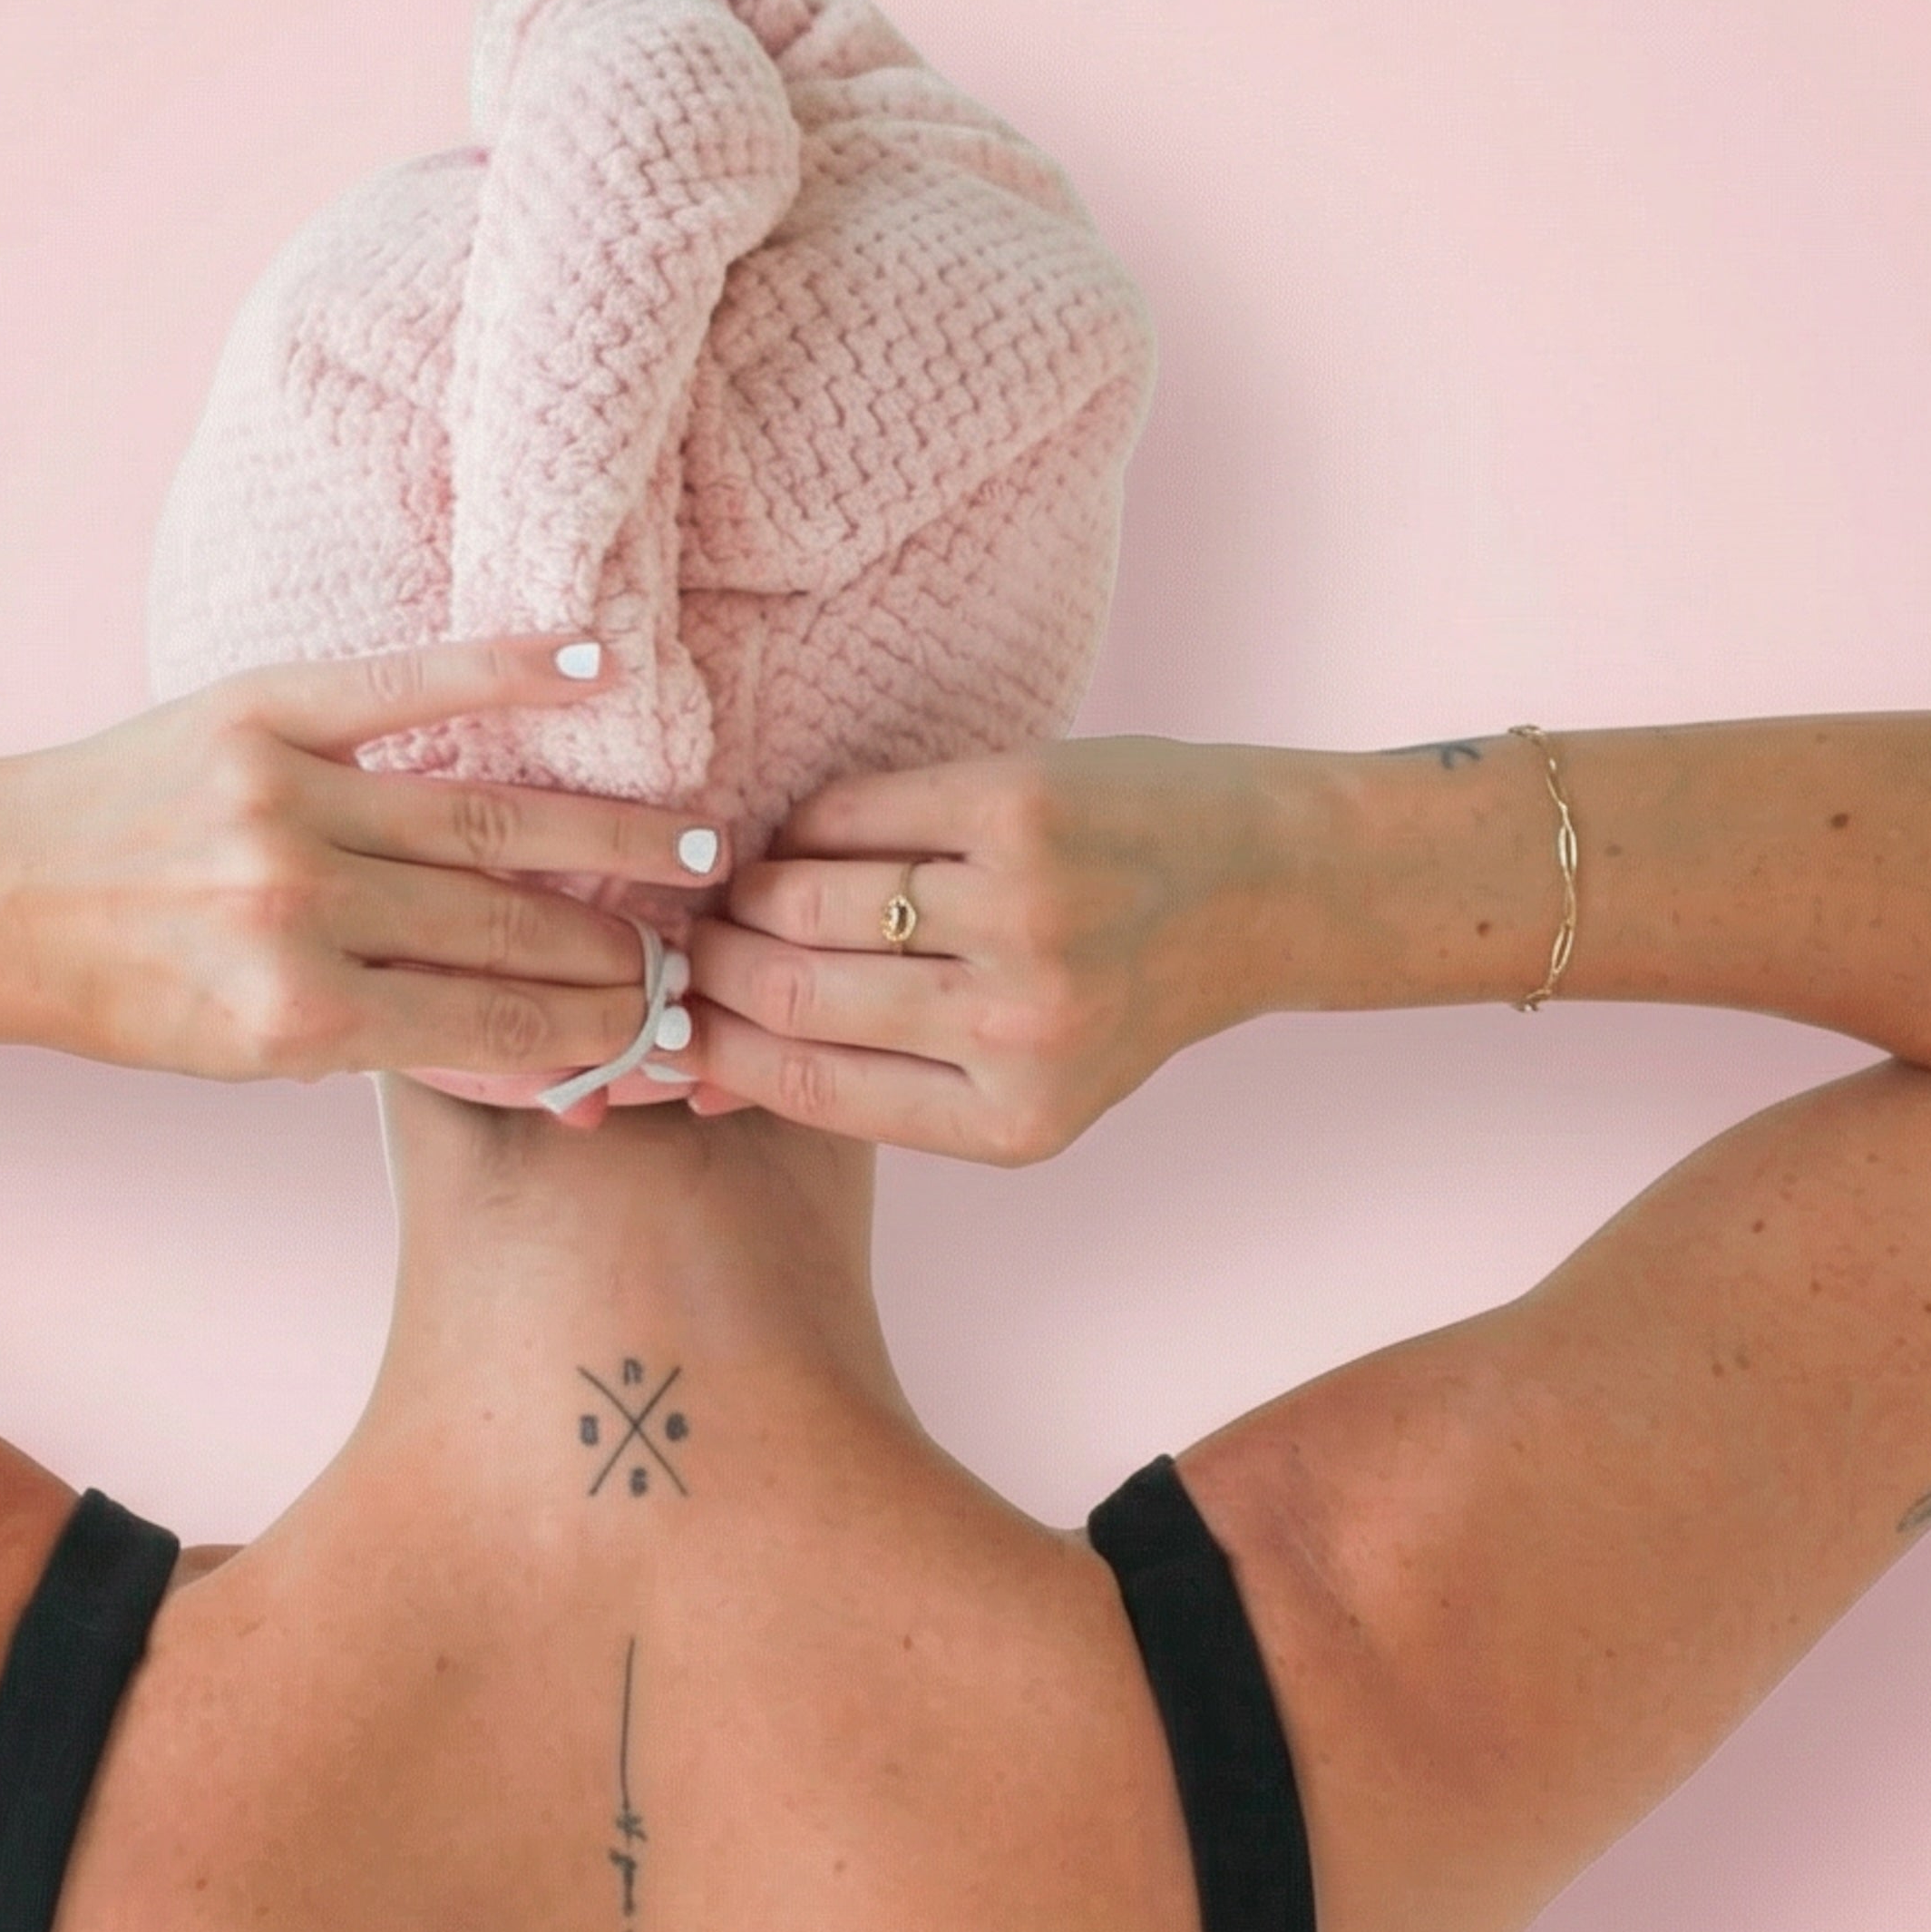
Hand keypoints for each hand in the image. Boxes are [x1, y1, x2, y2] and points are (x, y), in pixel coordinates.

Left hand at [0, 638, 728, 1088]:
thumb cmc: (118, 990)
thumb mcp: (246, 1061)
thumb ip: (391, 1049)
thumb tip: (553, 1065)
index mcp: (293, 1018)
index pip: (494, 1023)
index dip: (597, 1028)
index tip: (667, 1023)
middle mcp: (296, 910)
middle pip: (509, 926)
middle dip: (619, 945)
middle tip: (701, 943)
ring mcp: (283, 802)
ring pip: (490, 822)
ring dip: (611, 837)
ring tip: (695, 848)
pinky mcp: (260, 712)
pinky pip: (409, 682)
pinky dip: (511, 668)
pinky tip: (599, 664)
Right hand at [673, 738, 1303, 1160]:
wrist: (1262, 883)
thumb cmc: (1117, 983)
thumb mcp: (1017, 1076)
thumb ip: (876, 1082)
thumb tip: (694, 1087)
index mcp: (1010, 1123)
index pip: (803, 1085)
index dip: (709, 1045)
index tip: (668, 1013)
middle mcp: (1016, 1026)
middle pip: (787, 989)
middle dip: (708, 961)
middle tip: (685, 936)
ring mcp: (1020, 912)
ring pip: (806, 898)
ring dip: (748, 888)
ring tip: (738, 884)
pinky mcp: (1018, 808)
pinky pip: (850, 813)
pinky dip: (806, 824)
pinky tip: (807, 834)